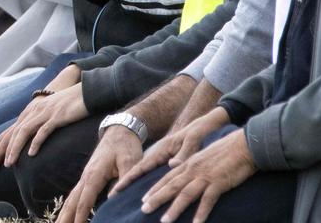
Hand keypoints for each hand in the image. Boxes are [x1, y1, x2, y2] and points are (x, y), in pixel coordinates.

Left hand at [0, 82, 88, 169]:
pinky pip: (43, 130)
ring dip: (14, 149)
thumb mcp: (49, 115)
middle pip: (10, 134)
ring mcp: (44, 113)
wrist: (86, 91)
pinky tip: (31, 154)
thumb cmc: (68, 105)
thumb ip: (38, 125)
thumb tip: (30, 142)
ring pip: (23, 132)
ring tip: (8, 164)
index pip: (6, 134)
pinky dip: (36, 142)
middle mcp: (32, 113)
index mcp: (29, 114)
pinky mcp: (56, 116)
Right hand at [56, 125, 144, 222]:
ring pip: (70, 199)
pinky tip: (67, 215)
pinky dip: (69, 207)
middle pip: (71, 202)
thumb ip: (124, 180)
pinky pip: (75, 195)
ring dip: (63, 214)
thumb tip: (114, 199)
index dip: (80, 216)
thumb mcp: (131, 161)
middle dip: (64, 218)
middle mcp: (86, 177)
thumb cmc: (126, 146)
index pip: (84, 200)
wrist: (120, 131)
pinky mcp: (88, 178)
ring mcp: (85, 177)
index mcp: (94, 174)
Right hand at [115, 107, 230, 194]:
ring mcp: (164, 155)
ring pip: (148, 172)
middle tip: (116, 195)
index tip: (118, 187)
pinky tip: (150, 190)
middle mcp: (160, 153)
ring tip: (127, 196)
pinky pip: (157, 172)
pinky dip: (150, 181)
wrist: (205, 123)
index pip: (143, 166)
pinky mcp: (169, 158)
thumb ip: (184, 154)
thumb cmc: (199, 131)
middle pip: (141, 170)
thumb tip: (171, 166)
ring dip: (138, 183)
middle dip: (129, 182)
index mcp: (162, 149)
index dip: (130, 177)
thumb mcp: (193, 140)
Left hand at [139, 128, 255, 222]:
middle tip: (144, 210)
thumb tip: (179, 170)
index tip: (144, 199)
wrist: (244, 144)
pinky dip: (201, 212)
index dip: (155, 189)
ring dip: (174, 209)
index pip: (168, 178)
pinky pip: (208, 200)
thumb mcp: (204, 157)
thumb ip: (191, 165)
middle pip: (171, 186)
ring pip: (185, 194)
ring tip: (164, 221)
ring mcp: (205, 176)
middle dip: (156, 199)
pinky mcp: (219, 182)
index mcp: (189, 164)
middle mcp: (193, 170)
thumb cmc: (226, 151)